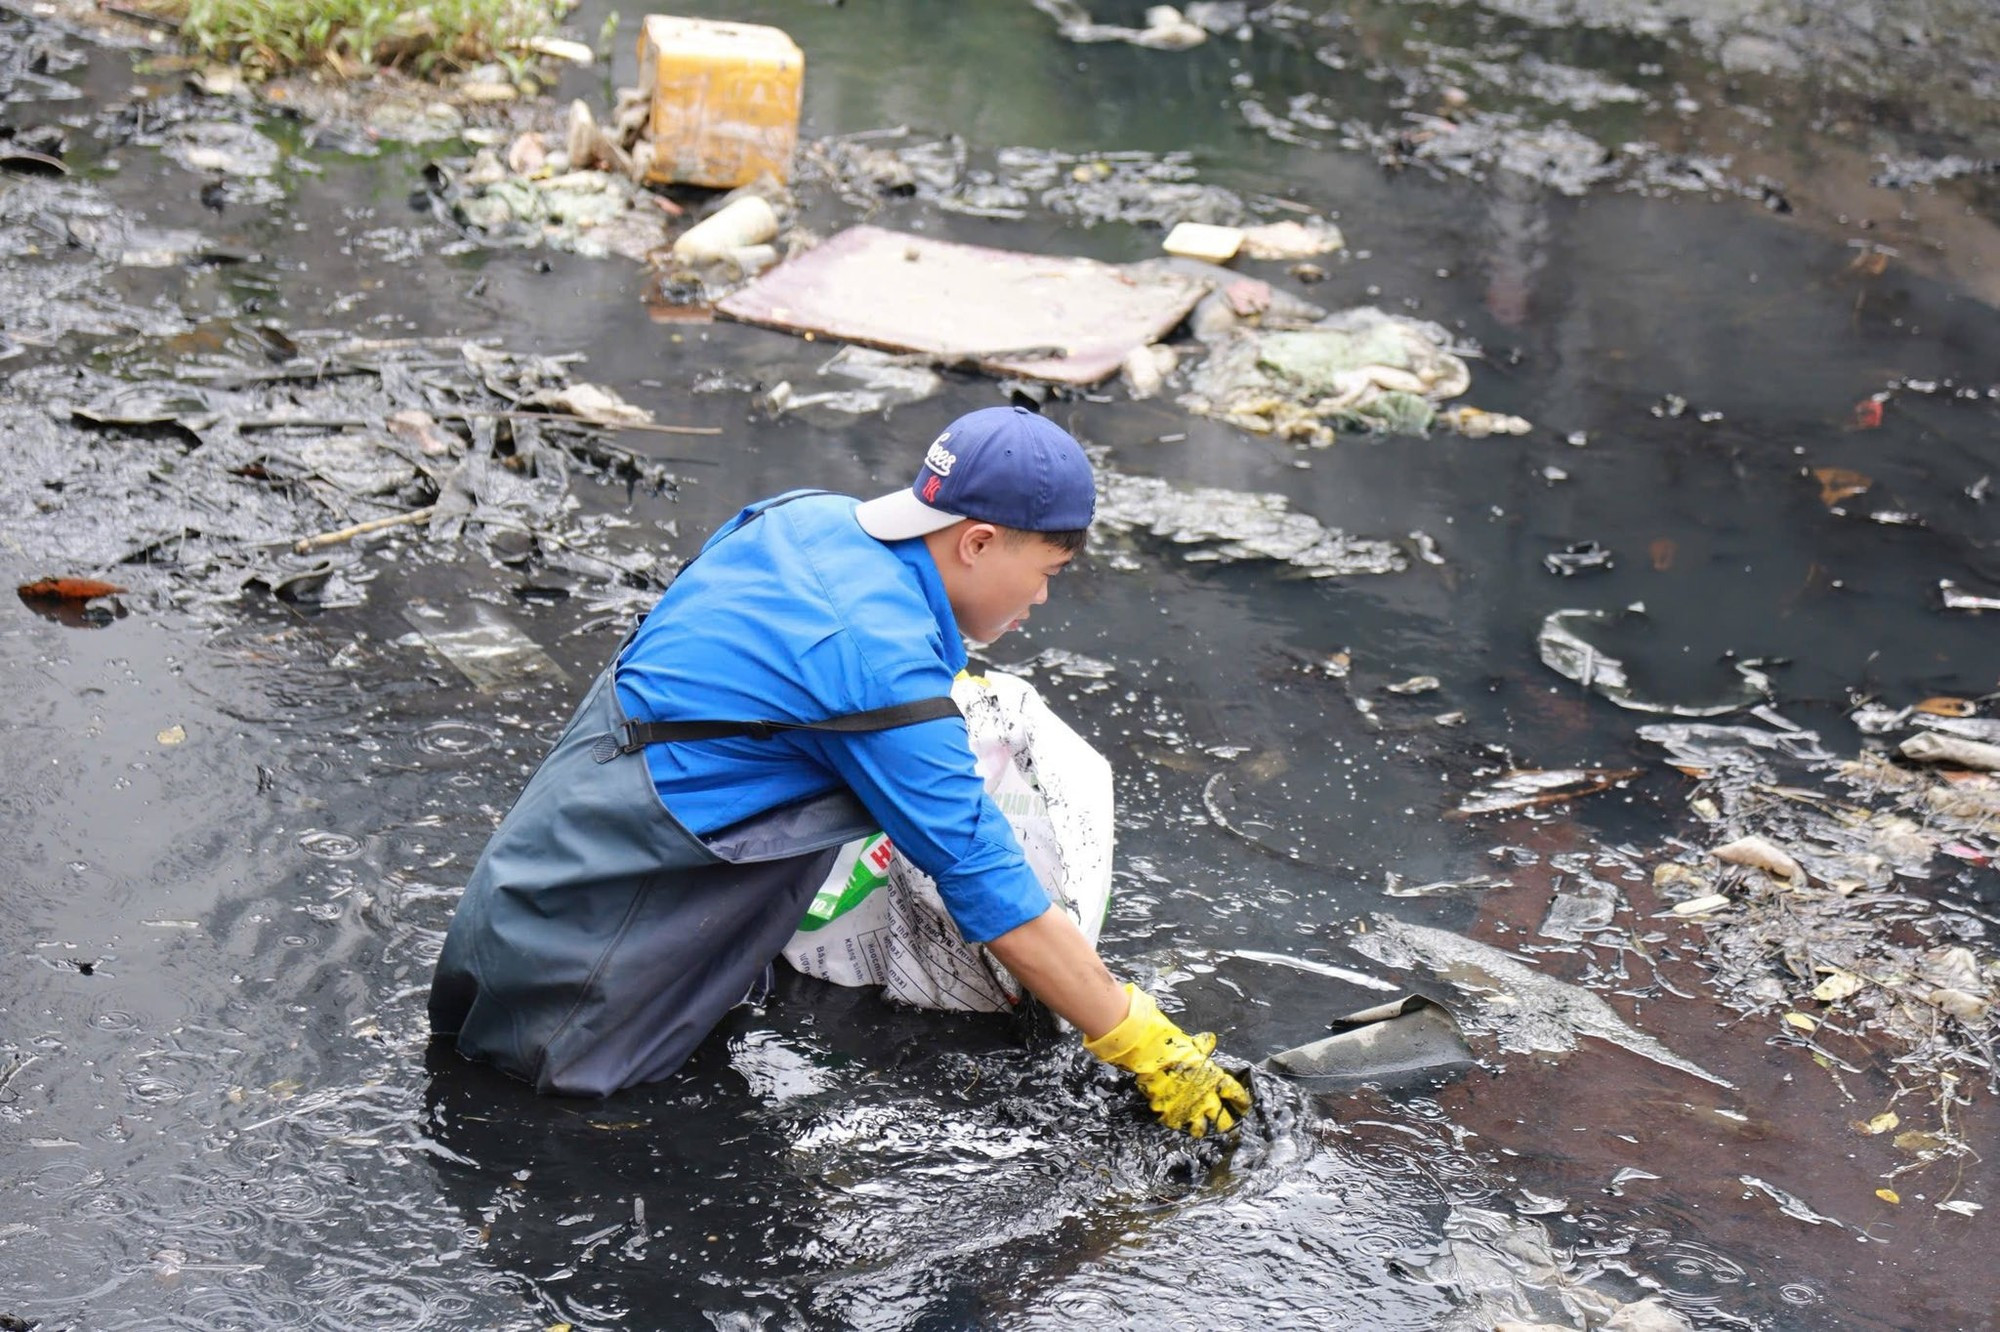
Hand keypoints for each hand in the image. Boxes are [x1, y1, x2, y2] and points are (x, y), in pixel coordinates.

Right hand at [1083, 985, 1251, 1135]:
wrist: (1153, 1057)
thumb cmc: (1177, 1048)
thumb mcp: (1195, 1045)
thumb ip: (1204, 1046)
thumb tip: (1210, 1039)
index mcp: (1216, 1081)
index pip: (1236, 1094)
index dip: (1242, 1102)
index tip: (1244, 1106)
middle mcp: (1206, 1100)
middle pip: (1224, 1121)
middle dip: (1226, 1124)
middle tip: (1226, 1126)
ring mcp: (1189, 1110)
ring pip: (1200, 1130)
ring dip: (1200, 1129)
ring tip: (1198, 1128)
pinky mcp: (1170, 1115)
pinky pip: (1176, 1125)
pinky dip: (1175, 1122)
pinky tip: (1175, 1118)